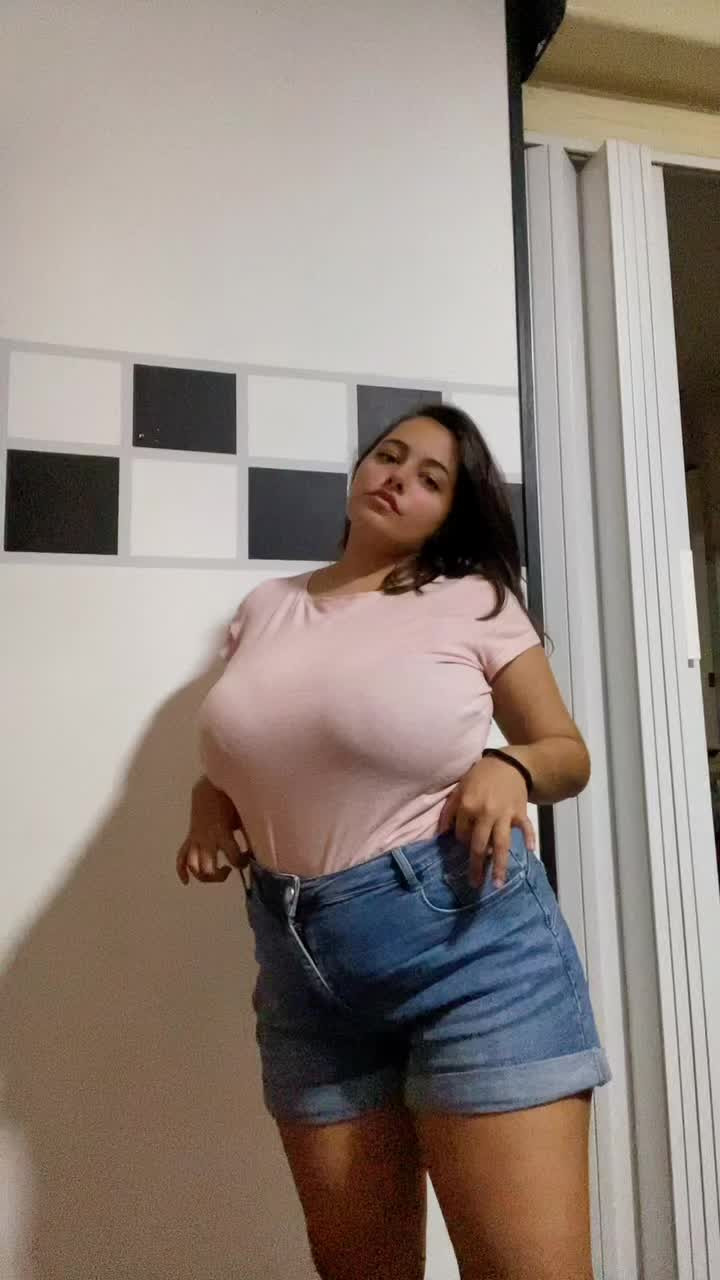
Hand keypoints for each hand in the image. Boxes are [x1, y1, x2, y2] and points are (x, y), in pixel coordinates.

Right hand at [176, 776, 248, 885]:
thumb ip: (249, 831)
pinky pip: (181, 857)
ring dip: (203, 875)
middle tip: (230, 868)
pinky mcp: (190, 838)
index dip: (243, 862)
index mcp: (222, 833)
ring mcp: (196, 840)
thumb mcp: (242, 815)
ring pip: (193, 866)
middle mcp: (207, 840)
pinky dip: (181, 870)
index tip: (249, 856)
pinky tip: (186, 880)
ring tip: (215, 873)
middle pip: (208, 869)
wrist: (208, 787)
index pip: (234, 858)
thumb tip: (261, 848)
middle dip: (219, 875)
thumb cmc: (228, 799)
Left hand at [438, 757, 535, 888]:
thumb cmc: (480, 776)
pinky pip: (525, 828)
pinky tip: (529, 852)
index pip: (461, 834)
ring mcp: (505, 814)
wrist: (508, 763)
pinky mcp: (520, 812)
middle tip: (475, 884)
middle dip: (477, 866)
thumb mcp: (460, 788)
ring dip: (500, 865)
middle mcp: (485, 813)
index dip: (461, 843)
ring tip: (498, 884)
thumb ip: (450, 810)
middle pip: (480, 845)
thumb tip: (443, 833)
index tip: (464, 848)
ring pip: (501, 844)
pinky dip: (529, 839)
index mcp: (468, 806)